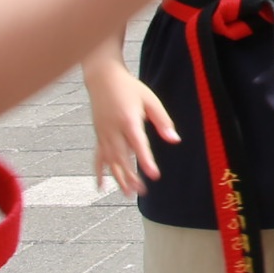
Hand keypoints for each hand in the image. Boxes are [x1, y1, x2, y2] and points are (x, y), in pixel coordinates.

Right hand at [86, 62, 179, 194]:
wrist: (103, 78)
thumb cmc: (130, 88)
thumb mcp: (150, 100)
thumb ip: (163, 120)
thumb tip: (175, 140)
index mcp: (128, 119)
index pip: (138, 144)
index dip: (145, 160)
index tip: (154, 175)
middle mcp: (112, 130)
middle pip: (121, 157)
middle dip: (131, 176)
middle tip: (143, 191)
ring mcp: (103, 134)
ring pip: (109, 161)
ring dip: (118, 178)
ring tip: (128, 194)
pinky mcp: (98, 136)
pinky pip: (98, 157)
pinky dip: (99, 173)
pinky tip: (101, 187)